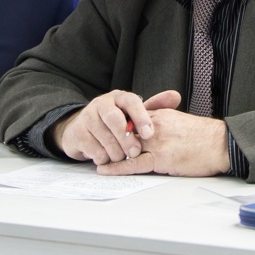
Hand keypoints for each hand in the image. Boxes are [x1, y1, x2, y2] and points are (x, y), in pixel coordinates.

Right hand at [53, 89, 181, 164]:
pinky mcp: (78, 133)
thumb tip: (176, 96)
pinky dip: (103, 158)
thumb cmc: (115, 123)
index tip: (150, 134)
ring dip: (116, 152)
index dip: (141, 118)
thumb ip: (155, 107)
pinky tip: (107, 158)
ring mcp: (87, 118)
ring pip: (104, 137)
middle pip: (115, 119)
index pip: (131, 102)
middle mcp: (101, 103)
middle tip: (136, 152)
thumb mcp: (133, 114)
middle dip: (127, 138)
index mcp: (118, 97)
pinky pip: (94, 149)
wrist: (83, 130)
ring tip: (121, 157)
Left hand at [96, 107, 231, 177]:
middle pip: (124, 130)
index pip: (132, 117)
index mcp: (160, 115)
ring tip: (95, 156)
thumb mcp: (181, 121)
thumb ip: (164, 123)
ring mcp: (157, 142)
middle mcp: (155, 126)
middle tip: (94, 143)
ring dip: (109, 152)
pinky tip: (106, 169)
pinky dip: (117, 167)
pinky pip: (134, 163)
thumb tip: (152, 129)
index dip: (117, 124)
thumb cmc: (205, 137)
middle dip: (108, 137)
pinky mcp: (161, 158)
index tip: (104, 128)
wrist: (221, 144)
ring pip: (125, 146)